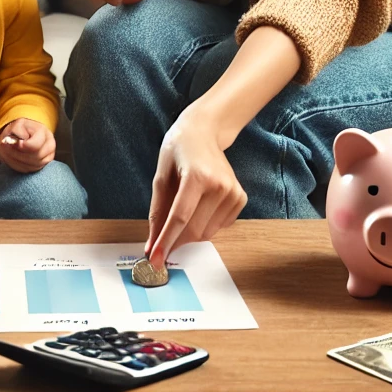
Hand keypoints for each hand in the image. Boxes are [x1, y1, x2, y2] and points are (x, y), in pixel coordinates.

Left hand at [0, 118, 55, 172]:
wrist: (24, 134)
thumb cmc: (21, 129)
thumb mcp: (18, 124)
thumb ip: (17, 131)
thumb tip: (16, 143)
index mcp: (45, 133)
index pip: (35, 145)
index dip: (22, 147)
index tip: (10, 142)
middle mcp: (49, 146)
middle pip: (34, 157)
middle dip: (16, 154)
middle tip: (2, 147)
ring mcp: (47, 157)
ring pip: (31, 166)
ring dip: (14, 161)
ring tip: (3, 152)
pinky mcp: (41, 165)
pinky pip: (29, 170)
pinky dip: (16, 166)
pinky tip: (8, 158)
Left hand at [144, 108, 247, 268]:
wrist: (205, 132)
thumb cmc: (179, 149)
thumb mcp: (161, 175)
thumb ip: (157, 211)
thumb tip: (152, 244)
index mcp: (197, 176)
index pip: (179, 217)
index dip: (165, 241)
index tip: (154, 260)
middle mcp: (219, 185)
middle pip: (193, 229)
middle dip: (174, 240)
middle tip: (160, 241)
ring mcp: (233, 192)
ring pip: (206, 233)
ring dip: (189, 233)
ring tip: (183, 210)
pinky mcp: (240, 198)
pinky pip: (218, 227)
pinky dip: (203, 225)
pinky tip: (199, 205)